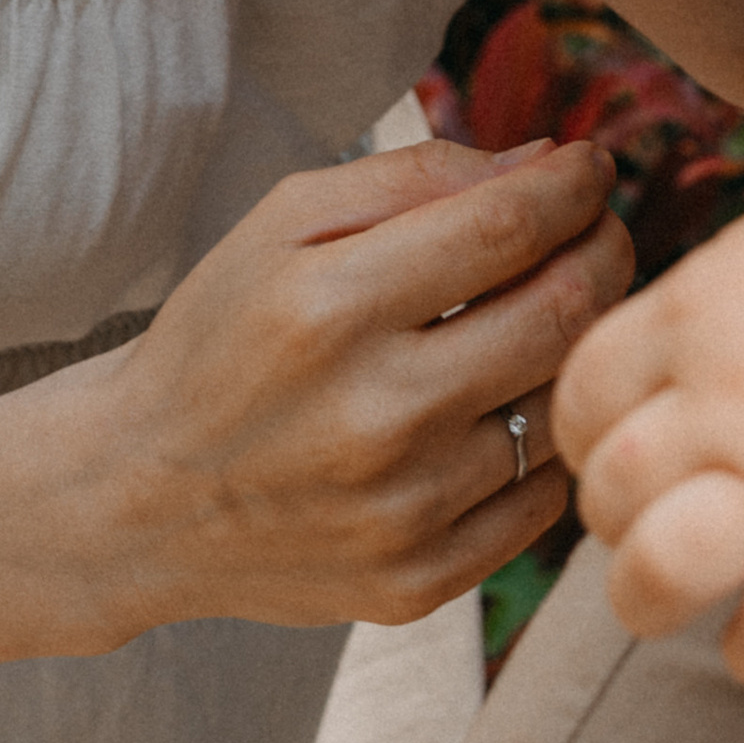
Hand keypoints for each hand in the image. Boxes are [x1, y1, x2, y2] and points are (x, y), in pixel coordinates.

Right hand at [99, 134, 633, 638]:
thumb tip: (543, 160)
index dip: (573, 186)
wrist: (140, 497)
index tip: (592, 166)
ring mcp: (401, 510)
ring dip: (575, 346)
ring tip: (548, 312)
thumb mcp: (284, 222)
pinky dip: (540, 442)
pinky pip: (538, 501)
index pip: (507, 227)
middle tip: (599, 229)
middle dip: (603, 251)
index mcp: (331, 307)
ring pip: (556, 405)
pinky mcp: (415, 583)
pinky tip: (504, 407)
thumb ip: (416, 177)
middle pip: (558, 315)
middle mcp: (374, 414)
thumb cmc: (223, 334)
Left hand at [553, 182, 743, 688]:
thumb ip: (665, 332)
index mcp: (695, 315)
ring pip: (663, 571)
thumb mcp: (738, 260)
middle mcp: (737, 397)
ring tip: (679, 581)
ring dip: (650, 594)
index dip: (584, 439)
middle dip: (613, 518)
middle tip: (652, 513)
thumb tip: (600, 415)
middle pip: (606, 492)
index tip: (623, 447)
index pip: (574, 404)